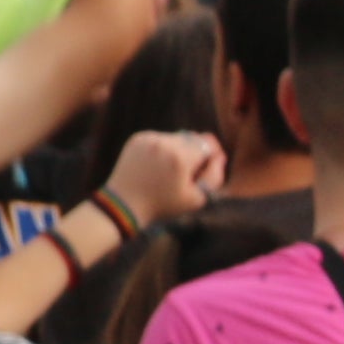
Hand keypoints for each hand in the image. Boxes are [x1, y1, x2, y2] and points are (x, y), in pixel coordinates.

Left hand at [100, 128, 224, 229]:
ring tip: (171, 172)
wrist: (123, 205)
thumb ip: (215, 176)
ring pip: (176, 137)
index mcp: (180, 157)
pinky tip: (156, 167)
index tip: (211, 166)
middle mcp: (164, 142)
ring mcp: (148, 138)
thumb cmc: (163, 206)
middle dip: (196, 153)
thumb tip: (219, 157)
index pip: (208, 143)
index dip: (213, 154)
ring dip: (179, 150)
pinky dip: (162, 149)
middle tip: (189, 173)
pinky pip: (159, 138)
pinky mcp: (137, 138)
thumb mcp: (196, 199)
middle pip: (192, 138)